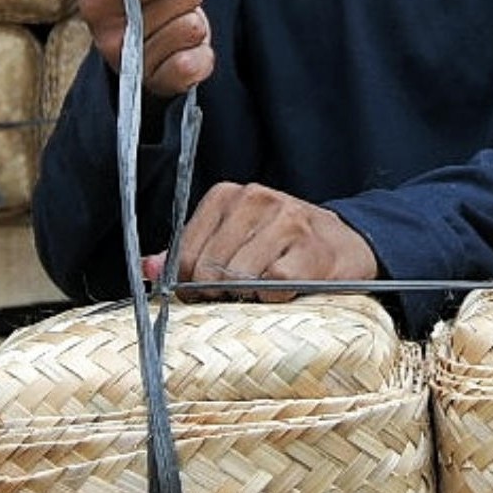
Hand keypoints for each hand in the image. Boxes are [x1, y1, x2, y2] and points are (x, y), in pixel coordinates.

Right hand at [76, 0, 210, 98]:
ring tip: (173, 19)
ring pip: (190, 26)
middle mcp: (108, 38)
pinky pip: (194, 64)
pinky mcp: (161, 84)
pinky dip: (200, 50)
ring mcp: (134, 65)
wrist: (148, 23)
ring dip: (191, 16)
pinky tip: (185, 46)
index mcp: (94, 0)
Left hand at [163, 183, 378, 297]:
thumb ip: (188, 253)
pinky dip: (275, 296)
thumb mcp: (232, 239)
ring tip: (262, 288)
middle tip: (235, 295)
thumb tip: (147, 270)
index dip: (188, 283)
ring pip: (239, 276)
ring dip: (248, 294)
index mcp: (226, 195)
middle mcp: (255, 199)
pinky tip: (284, 290)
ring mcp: (286, 221)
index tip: (203, 293)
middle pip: (209, 267)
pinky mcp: (311, 248)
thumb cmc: (282, 246)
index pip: (185, 251)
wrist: (345, 243)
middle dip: (217, 291)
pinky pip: (274, 285)